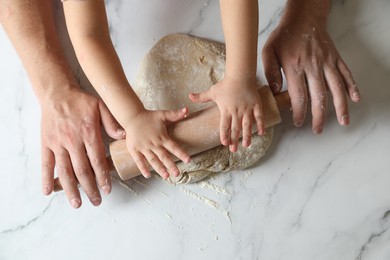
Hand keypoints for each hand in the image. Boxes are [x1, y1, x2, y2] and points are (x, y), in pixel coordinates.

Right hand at [40, 87, 124, 207]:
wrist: (57, 93)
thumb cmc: (81, 101)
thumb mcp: (101, 106)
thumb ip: (112, 123)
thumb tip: (124, 136)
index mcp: (89, 133)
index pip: (97, 160)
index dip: (102, 177)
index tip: (107, 189)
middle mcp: (73, 141)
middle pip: (82, 170)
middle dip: (90, 188)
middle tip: (97, 201)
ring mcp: (58, 144)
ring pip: (65, 171)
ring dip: (71, 189)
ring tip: (77, 203)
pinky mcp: (46, 144)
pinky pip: (46, 164)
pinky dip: (46, 178)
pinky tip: (48, 192)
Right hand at [124, 108, 190, 178]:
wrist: (132, 117)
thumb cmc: (149, 117)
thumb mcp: (163, 114)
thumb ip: (175, 114)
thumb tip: (187, 109)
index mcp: (162, 137)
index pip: (174, 147)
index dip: (181, 154)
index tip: (188, 161)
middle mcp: (154, 144)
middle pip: (164, 156)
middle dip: (171, 166)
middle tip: (178, 174)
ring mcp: (144, 148)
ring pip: (153, 160)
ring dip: (159, 169)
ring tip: (166, 176)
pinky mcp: (135, 150)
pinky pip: (139, 161)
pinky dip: (143, 168)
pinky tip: (148, 175)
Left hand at [189, 76, 264, 151]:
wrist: (240, 75)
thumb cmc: (226, 84)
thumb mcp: (212, 92)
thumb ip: (201, 97)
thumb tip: (189, 96)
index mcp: (226, 110)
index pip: (224, 126)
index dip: (224, 135)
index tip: (224, 143)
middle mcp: (237, 111)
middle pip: (235, 128)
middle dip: (234, 140)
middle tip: (234, 150)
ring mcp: (247, 109)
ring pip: (247, 125)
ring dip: (247, 135)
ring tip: (247, 145)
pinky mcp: (256, 105)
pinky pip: (259, 116)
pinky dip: (261, 124)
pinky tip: (262, 133)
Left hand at [262, 16, 360, 133]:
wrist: (303, 18)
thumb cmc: (284, 37)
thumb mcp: (269, 51)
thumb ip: (270, 72)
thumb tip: (275, 91)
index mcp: (295, 67)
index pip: (299, 95)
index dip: (299, 112)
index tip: (299, 122)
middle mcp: (313, 66)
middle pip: (319, 96)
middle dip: (319, 116)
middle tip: (317, 130)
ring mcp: (327, 62)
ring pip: (336, 88)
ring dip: (341, 106)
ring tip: (343, 122)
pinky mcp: (336, 58)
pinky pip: (346, 74)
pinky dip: (352, 86)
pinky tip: (355, 99)